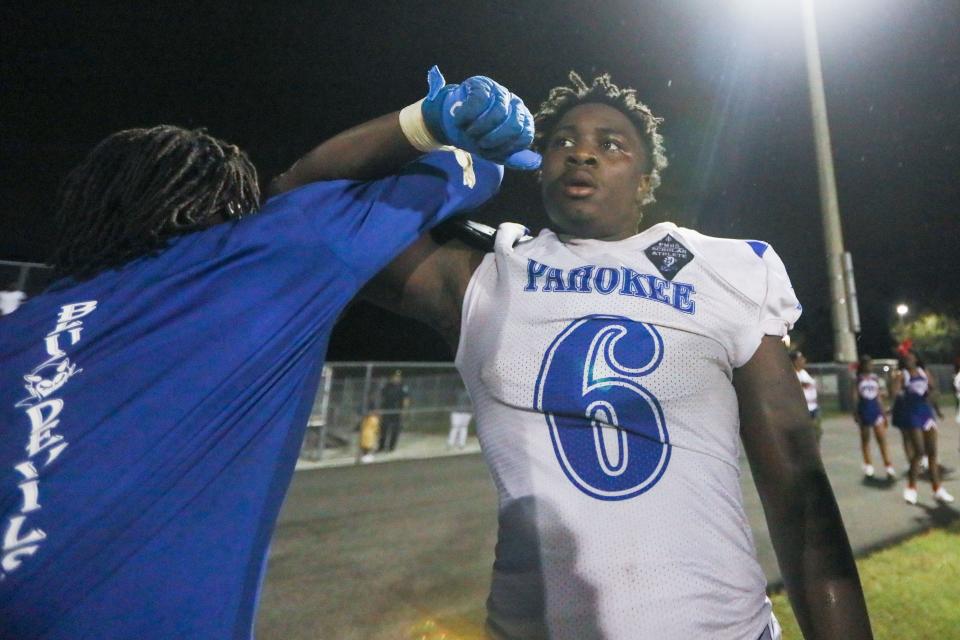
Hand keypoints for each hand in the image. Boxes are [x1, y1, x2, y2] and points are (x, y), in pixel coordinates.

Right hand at [421, 66, 540, 170]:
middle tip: (478, 145)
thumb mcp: (495, 151)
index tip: (488, 152)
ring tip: (468, 134)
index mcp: (523, 121)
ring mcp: (500, 92)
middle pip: (514, 126)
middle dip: (494, 140)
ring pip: (498, 113)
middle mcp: (516, 104)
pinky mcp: (482, 85)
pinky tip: (460, 121)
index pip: (524, 137)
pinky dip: (466, 116)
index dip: (505, 149)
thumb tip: (536, 162)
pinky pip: (478, 102)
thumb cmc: (479, 136)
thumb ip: (514, 158)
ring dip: (479, 129)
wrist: (456, 120)